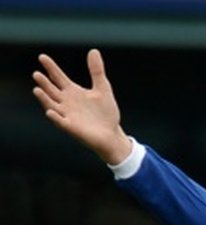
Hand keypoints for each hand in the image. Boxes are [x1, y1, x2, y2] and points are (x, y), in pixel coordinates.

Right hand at [33, 48, 131, 164]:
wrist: (112, 135)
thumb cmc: (106, 114)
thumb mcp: (103, 89)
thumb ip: (96, 71)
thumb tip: (93, 51)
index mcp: (72, 92)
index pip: (58, 77)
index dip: (50, 67)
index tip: (42, 57)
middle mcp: (67, 103)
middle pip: (51, 90)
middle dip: (44, 83)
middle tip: (37, 74)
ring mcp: (68, 116)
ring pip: (52, 105)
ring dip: (44, 99)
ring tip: (37, 90)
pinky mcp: (72, 128)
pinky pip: (61, 123)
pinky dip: (55, 118)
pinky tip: (50, 112)